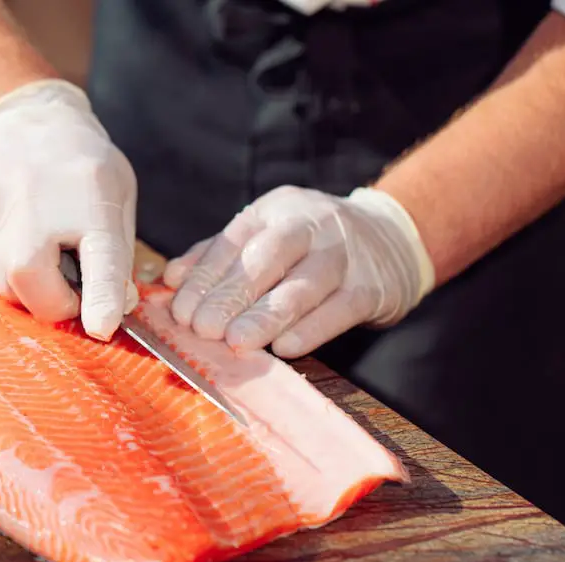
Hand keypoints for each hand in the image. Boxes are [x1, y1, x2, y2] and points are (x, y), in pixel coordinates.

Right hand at [0, 79, 138, 340]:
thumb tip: (109, 316)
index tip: (101, 329)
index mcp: (91, 203)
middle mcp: (35, 207)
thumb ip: (117, 261)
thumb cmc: (82, 168)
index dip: (101, 302)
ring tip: (42, 248)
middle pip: (34, 291)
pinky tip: (17, 235)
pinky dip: (3, 270)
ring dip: (28, 287)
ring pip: (4, 289)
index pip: (99, 262)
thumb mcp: (118, 200)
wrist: (24, 119)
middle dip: (55, 302)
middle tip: (70, 280)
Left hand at [162, 185, 435, 357]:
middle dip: (231, 295)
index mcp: (275, 210)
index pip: (233, 241)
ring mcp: (344, 254)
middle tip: (203, 330)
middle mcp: (311, 224)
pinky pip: (339, 309)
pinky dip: (311, 329)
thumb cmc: (311, 245)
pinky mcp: (372, 286)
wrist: (394, 237)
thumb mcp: (265, 235)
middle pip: (267, 258)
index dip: (204, 278)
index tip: (180, 312)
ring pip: (303, 285)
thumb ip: (217, 255)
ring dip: (267, 316)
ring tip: (237, 342)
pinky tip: (284, 347)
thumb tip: (170, 277)